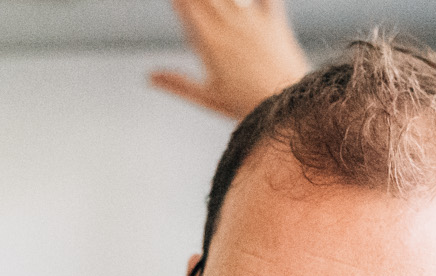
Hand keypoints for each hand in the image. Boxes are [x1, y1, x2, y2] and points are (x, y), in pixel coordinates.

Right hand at [149, 0, 310, 120]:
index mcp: (208, 40)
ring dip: (219, 0)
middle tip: (190, 6)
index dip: (179, 2)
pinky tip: (246, 0)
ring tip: (214, 6)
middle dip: (195, 1)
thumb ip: (177, 83)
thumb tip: (150, 76)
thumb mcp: (207, 97)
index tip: (177, 4)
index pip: (185, 5)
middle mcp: (227, 23)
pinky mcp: (273, 19)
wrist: (285, 103)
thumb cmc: (246, 105)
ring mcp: (251, 19)